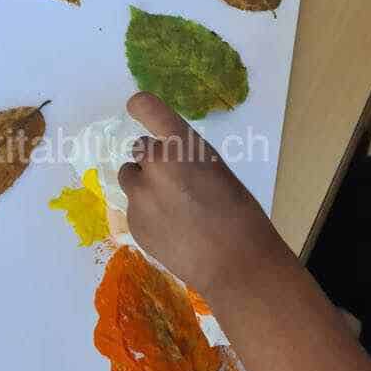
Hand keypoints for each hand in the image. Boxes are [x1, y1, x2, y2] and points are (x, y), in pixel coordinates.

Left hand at [118, 92, 281, 295]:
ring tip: (172, 207)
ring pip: (130, 177)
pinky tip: (172, 230)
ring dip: (145, 184)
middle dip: (154, 160)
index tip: (138, 108)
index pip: (146, 107)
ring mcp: (140, 195)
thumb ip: (185, 156)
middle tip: (177, 181)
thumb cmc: (239, 212)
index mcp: (182, 144)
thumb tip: (167, 155)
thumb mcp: (215, 168)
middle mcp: (155, 163)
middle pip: (140, 149)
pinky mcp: (134, 223)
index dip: (141, 106)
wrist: (236, 264)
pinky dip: (148, 213)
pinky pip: (134, 207)